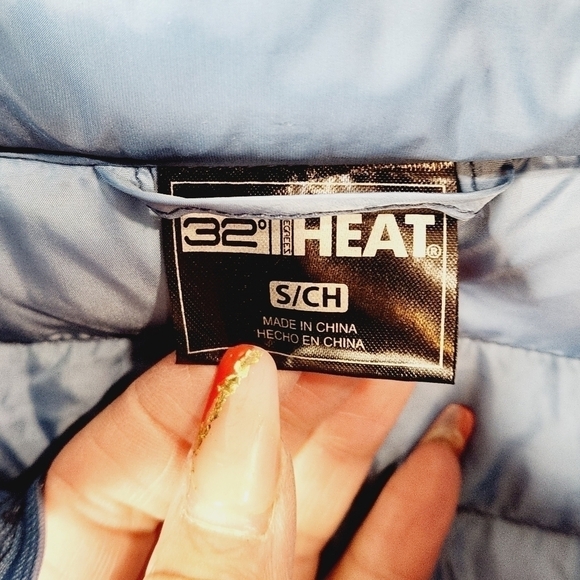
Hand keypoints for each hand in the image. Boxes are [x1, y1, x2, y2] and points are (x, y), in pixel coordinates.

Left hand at [38, 346, 472, 578]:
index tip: (243, 339)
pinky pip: (373, 568)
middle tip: (344, 327)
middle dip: (294, 390)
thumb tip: (244, 387)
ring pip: (310, 502)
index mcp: (103, 574)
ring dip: (363, 431)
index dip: (176, 393)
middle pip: (232, 460)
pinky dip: (411, 518)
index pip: (116, 460)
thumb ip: (212, 535)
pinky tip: (441, 458)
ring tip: (403, 363)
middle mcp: (183, 570)